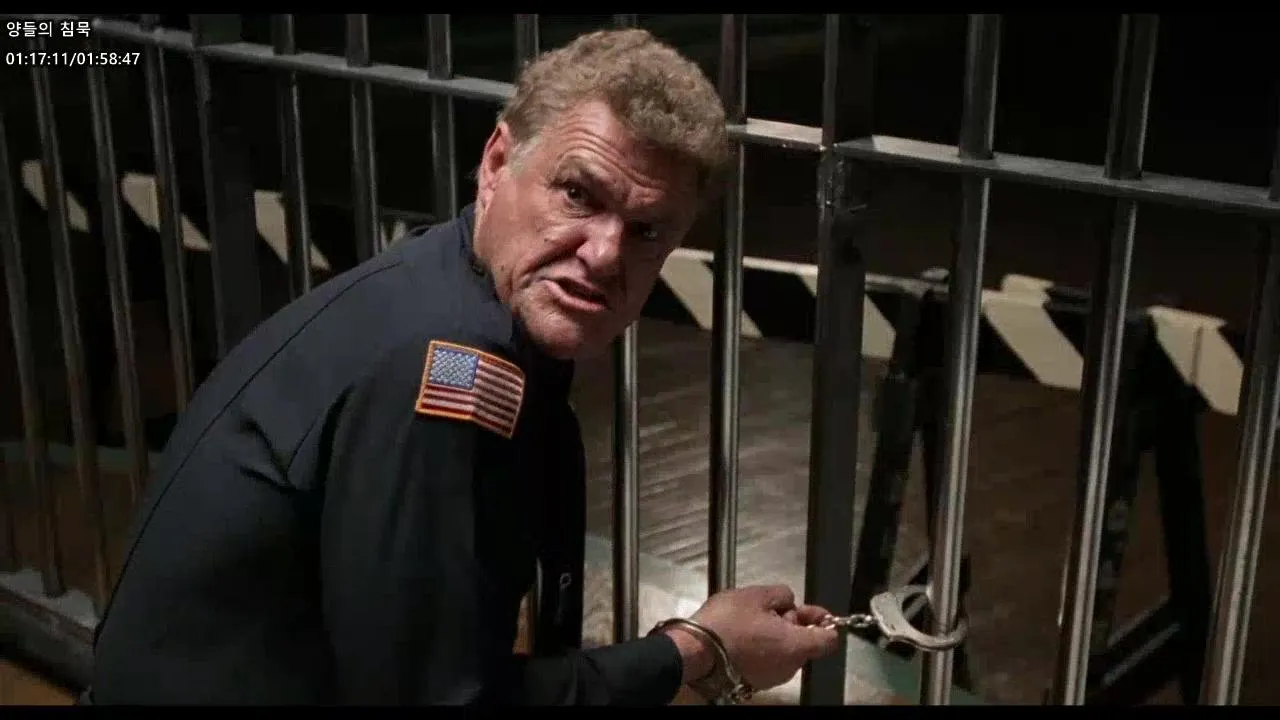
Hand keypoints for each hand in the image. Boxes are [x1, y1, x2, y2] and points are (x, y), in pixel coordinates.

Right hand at [671, 584, 841, 690]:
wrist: (693, 653)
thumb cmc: (726, 624)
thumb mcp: (756, 594)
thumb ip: (782, 594)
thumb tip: (788, 601)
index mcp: (795, 646)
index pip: (829, 640)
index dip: (824, 621)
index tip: (813, 611)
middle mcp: (788, 668)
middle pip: (803, 643)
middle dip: (791, 624)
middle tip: (770, 608)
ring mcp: (770, 678)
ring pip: (783, 653)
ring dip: (774, 636)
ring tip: (750, 619)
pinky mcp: (753, 683)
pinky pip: (766, 662)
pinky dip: (760, 648)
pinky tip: (741, 635)